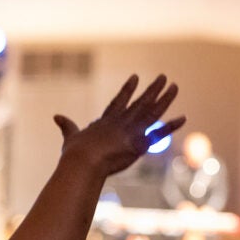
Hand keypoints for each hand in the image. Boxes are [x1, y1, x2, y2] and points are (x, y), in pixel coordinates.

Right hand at [53, 75, 183, 177]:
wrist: (83, 162)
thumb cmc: (75, 154)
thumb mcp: (70, 138)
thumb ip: (67, 126)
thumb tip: (56, 116)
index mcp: (105, 121)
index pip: (119, 101)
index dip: (128, 90)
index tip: (135, 77)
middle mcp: (121, 122)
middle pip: (140, 102)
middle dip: (152, 89)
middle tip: (163, 77)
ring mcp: (131, 131)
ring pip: (152, 111)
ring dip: (165, 98)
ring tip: (174, 86)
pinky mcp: (139, 143)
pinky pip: (159, 133)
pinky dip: (171, 126)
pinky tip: (183, 118)